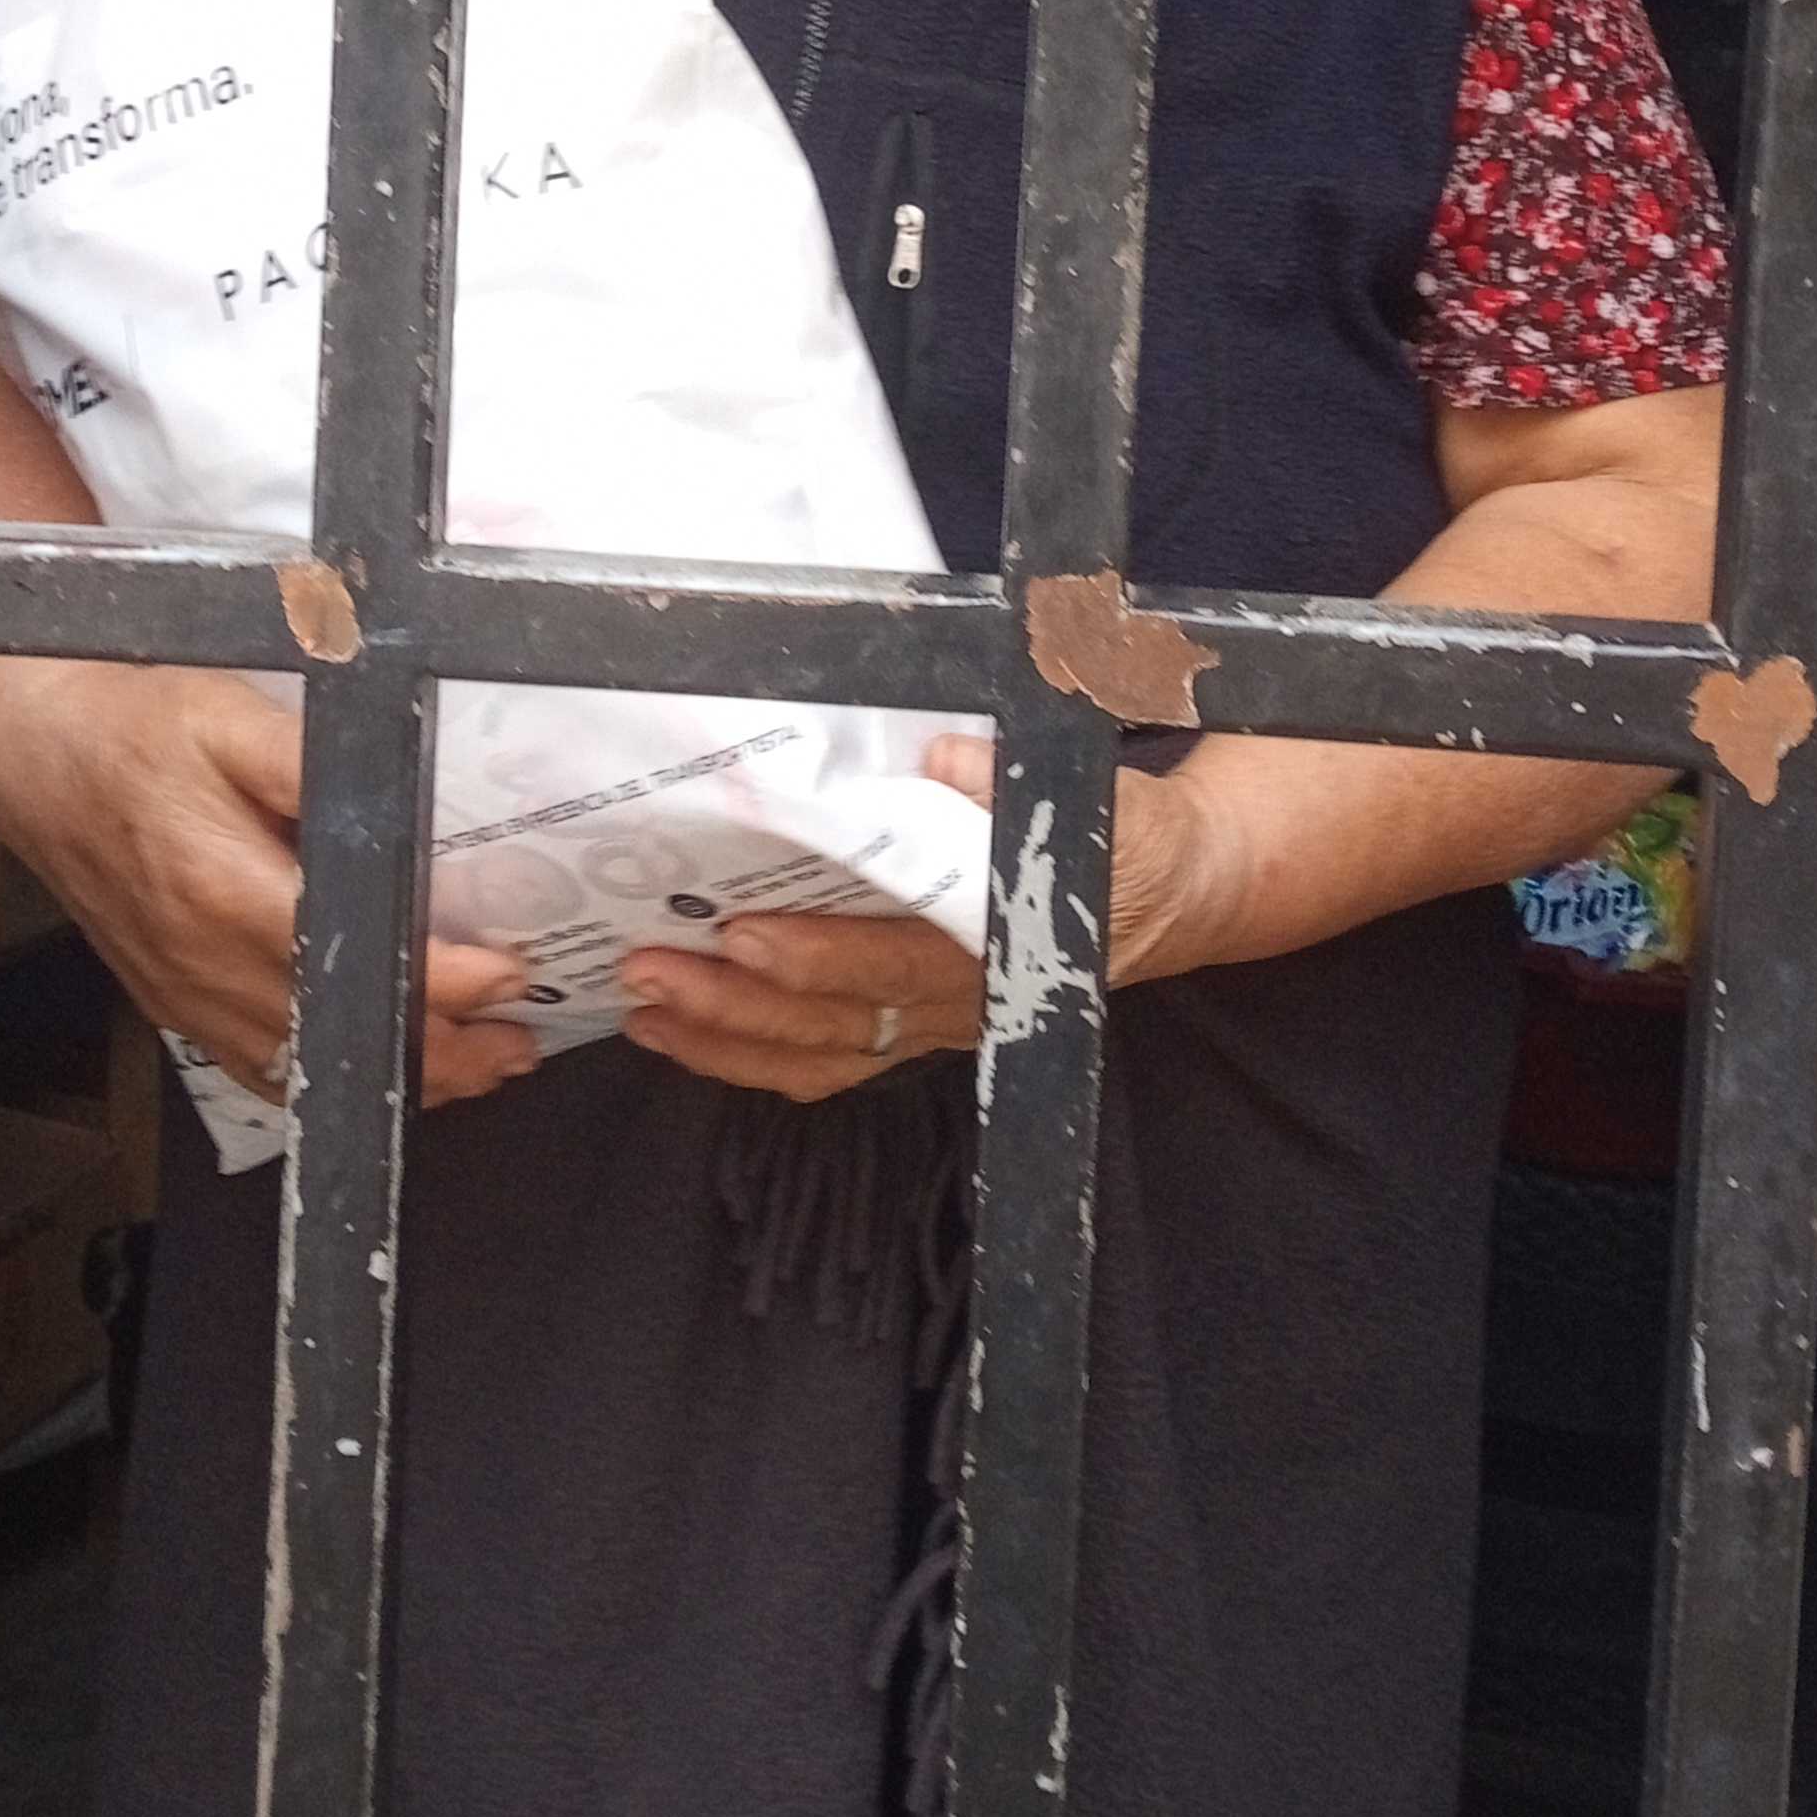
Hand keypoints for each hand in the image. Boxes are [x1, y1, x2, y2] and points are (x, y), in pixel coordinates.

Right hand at [0, 653, 538, 1113]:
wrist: (31, 744)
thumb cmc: (136, 717)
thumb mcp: (234, 717)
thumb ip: (321, 768)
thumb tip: (403, 814)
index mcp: (220, 887)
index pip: (351, 960)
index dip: (438, 981)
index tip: (509, 976)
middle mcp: (198, 959)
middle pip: (335, 1036)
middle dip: (441, 1051)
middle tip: (520, 1041)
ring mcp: (179, 991)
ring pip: (299, 1067)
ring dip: (392, 1077)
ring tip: (478, 1068)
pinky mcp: (166, 1000)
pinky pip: (254, 1066)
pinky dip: (324, 1081)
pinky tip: (374, 1071)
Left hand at [615, 739, 1243, 1100]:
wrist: (1173, 889)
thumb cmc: (1126, 836)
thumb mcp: (1095, 796)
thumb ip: (1019, 779)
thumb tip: (941, 757)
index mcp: (998, 943)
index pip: (894, 962)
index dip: (816, 957)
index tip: (742, 934)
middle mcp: (957, 1001)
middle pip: (835, 1021)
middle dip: (735, 1004)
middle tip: (649, 969)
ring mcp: (932, 1023)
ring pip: (818, 1053)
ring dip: (725, 1038)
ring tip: (643, 1006)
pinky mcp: (913, 1024)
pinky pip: (826, 1059)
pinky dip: (752, 1055)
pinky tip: (685, 1031)